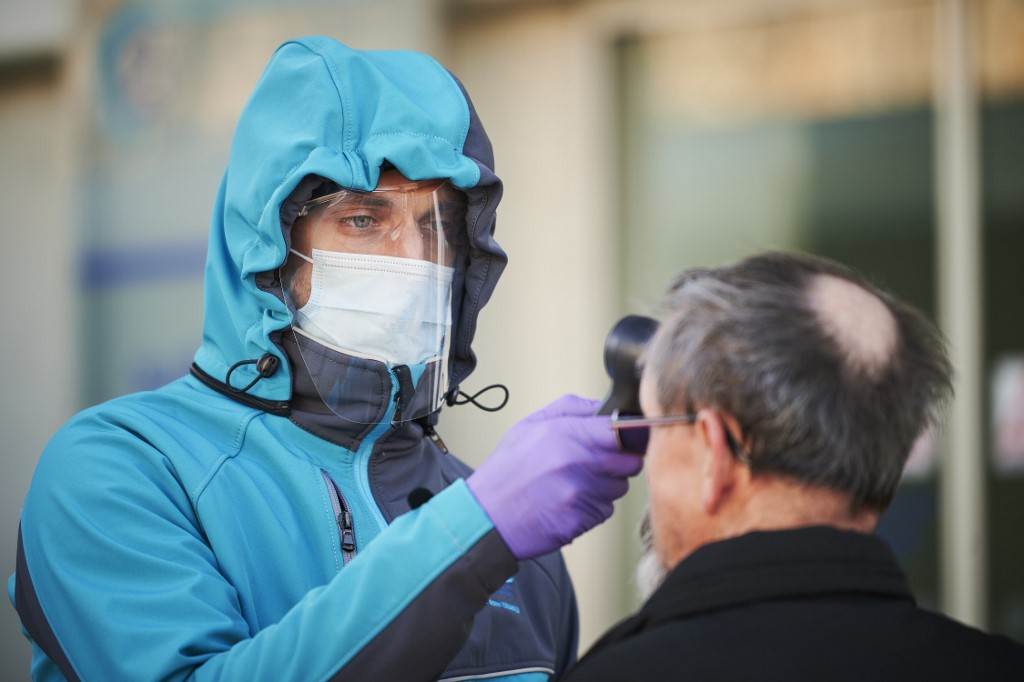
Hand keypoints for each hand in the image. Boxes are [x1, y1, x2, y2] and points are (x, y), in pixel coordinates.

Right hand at [467, 394, 643, 559]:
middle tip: (594, 464)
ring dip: (604, 486)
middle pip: (629, 462)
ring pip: (618, 488)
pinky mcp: (582, 519)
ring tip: (572, 484)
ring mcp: (580, 493)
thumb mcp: (530, 425)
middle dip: (617, 462)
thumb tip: (604, 408)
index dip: (629, 435)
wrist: (487, 516)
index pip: (623, 430)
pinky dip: (592, 508)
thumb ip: (571, 408)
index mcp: (565, 433)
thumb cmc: (507, 470)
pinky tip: (567, 503)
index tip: (624, 438)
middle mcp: (577, 462)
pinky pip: (604, 511)